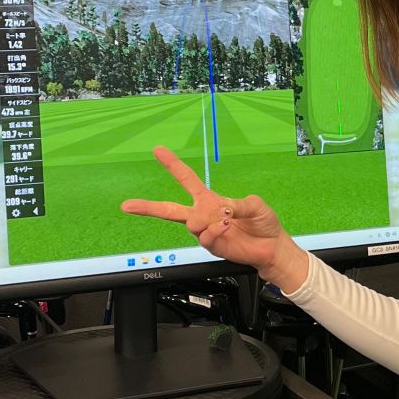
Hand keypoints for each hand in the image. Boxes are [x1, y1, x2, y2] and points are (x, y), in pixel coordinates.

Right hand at [120, 147, 306, 288]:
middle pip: (169, 209)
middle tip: (127, 205)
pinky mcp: (211, 246)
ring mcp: (205, 231)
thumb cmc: (263, 223)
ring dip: (207, 219)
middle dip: (147, 207)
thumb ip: (238, 203)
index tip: (159, 150)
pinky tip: (226, 228)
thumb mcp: (255, 205)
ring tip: (226, 220)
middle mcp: (204, 215)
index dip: (173, 165)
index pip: (187, 179)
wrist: (271, 247)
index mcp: (211, 199)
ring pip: (191, 222)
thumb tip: (222, 209)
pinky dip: (216, 230)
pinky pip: (204, 236)